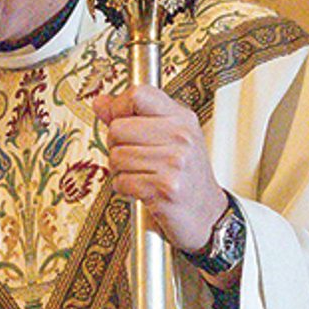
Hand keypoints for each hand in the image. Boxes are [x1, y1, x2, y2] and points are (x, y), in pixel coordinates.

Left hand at [92, 84, 227, 252]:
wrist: (208, 214)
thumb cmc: (185, 176)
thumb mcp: (168, 138)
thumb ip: (132, 117)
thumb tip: (100, 102)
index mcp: (181, 118)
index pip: (138, 94)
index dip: (119, 107)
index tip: (120, 120)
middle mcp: (180, 137)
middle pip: (118, 128)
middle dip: (117, 146)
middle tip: (135, 158)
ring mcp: (174, 162)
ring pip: (116, 157)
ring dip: (121, 171)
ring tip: (141, 175)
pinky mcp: (165, 188)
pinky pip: (121, 181)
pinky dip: (125, 189)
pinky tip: (142, 190)